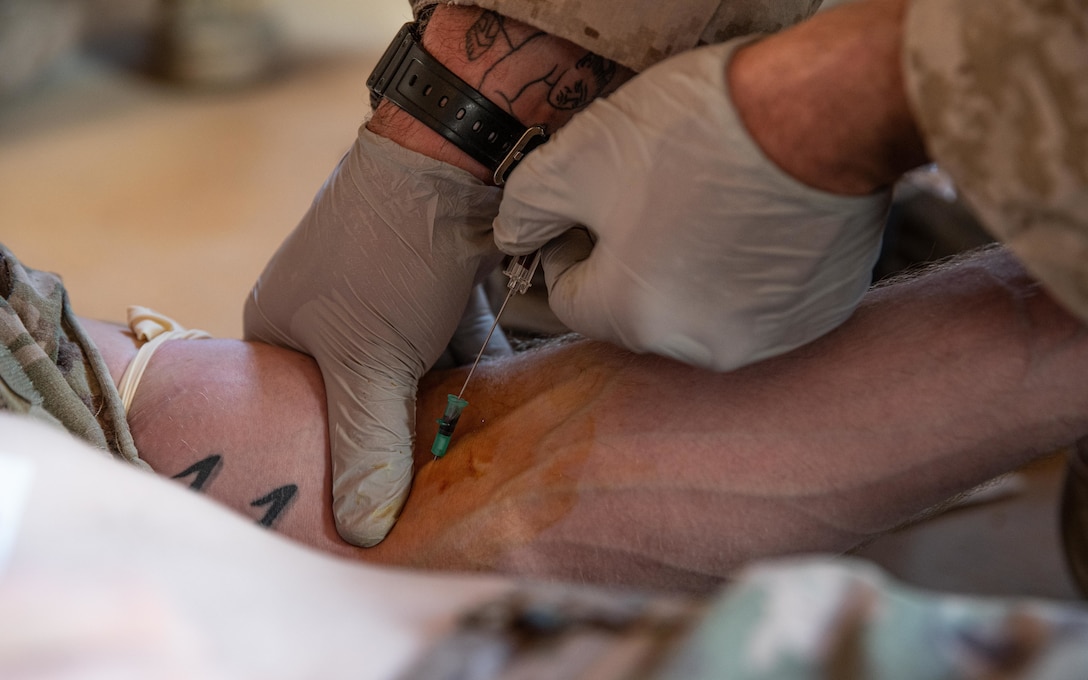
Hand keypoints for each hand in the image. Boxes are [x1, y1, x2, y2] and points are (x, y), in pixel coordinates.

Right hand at [244, 127, 505, 546]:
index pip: (296, 415)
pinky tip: (501, 412)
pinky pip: (449, 346)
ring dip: (442, 408)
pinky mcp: (433, 283)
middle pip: (360, 398)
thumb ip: (367, 444)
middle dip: (397, 439)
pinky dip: (472, 373)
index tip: (365, 508)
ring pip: (412, 373)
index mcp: (280, 328)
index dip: (329, 462)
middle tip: (428, 496)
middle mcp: (325, 312)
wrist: (455, 156)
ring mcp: (383, 295)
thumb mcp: (368, 360)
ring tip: (469, 465)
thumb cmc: (388, 256)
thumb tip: (361, 534)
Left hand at [494, 39, 891, 370]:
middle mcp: (700, 346)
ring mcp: (768, 335)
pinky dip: (752, 270)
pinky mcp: (820, 314)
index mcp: (633, 318)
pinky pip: (763, 302)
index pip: (571, 299)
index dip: (572, 247)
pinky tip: (759, 218)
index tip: (594, 205)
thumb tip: (514, 237)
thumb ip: (526, 208)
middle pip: (637, 308)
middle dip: (632, 259)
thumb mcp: (578, 156)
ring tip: (712, 201)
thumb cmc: (699, 133)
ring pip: (702, 308)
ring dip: (694, 268)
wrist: (824, 112)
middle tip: (656, 193)